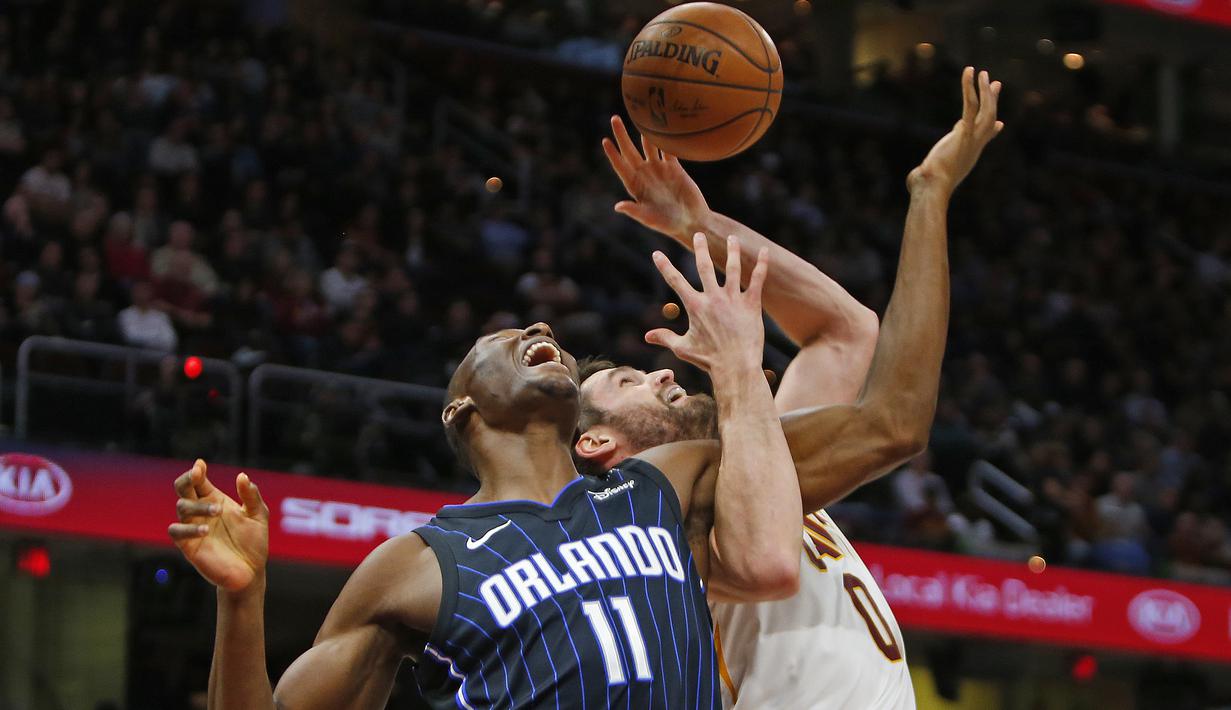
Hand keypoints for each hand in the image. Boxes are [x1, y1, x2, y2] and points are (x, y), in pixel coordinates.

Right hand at [168, 459, 268, 592]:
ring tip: (217, 511)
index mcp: (215, 500)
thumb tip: (242, 476)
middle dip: (187, 479)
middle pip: (183, 489)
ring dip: (197, 505)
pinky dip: (188, 528)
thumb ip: (251, 496)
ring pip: (181, 507)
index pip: (199, 481)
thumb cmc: (253, 542)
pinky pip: (177, 532)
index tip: (200, 465)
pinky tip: (205, 529)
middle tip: (197, 475)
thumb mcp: (258, 516)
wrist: (251, 572)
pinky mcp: (189, 546)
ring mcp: (193, 528)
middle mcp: (201, 512)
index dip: (196, 471)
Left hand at [603, 116, 708, 240]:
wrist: (691, 221)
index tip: (605, 140)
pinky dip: (666, 139)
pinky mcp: (674, 168)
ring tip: (639, 116)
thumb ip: (634, 211)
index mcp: (635, 186)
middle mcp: (645, 175)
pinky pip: (668, 150)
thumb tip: (617, 206)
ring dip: (644, 133)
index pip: (621, 166)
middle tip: (614, 118)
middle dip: (622, 135)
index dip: (613, 154)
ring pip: (649, 146)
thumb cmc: (668, 224)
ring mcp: (659, 170)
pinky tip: (663, 126)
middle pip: (630, 151)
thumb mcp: (649, 218)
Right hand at [645, 233, 768, 373]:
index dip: (665, 266)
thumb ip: (666, 338)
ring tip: (732, 238)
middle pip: (704, 267)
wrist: (736, 367)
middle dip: (700, 249)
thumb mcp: (683, 349)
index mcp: (695, 306)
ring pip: (732, 268)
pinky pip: (757, 280)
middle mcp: (713, 298)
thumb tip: (647, 336)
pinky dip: (761, 265)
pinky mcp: (751, 304)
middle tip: (698, 235)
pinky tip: (764, 251)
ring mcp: (733, 299)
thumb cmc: (708, 360)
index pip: (675, 281)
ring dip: (732, 251)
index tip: (657, 254)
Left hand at [908, 67, 1002, 195]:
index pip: (985, 140)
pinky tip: (969, 73)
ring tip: (981, 72)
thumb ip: (929, 170)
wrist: (933, 188)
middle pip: (990, 118)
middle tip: (994, 83)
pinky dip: (970, 88)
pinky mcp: (965, 132)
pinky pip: (971, 105)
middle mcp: (975, 146)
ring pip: (986, 109)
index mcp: (969, 154)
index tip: (999, 123)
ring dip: (984, 89)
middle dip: (992, 100)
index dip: (992, 129)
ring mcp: (973, 138)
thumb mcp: (933, 176)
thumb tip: (917, 174)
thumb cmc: (927, 186)